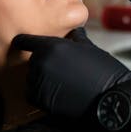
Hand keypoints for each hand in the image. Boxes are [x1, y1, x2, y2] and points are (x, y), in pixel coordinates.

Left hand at [13, 27, 130, 117]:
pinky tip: (57, 93)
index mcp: (51, 46)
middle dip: (41, 63)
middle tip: (59, 69)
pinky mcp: (39, 100)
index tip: (22, 43)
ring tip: (61, 82)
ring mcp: (39, 82)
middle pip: (31, 61)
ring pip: (31, 78)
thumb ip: (74, 38)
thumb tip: (73, 31)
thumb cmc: (102, 72)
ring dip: (40, 79)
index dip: (24, 41)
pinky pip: (32, 94)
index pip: (25, 41)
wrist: (108, 98)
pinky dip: (40, 93)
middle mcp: (41, 63)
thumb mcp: (88, 47)